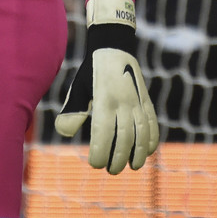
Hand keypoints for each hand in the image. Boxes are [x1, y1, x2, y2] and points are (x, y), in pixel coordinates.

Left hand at [55, 0, 159, 173]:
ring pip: (142, 134)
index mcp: (103, 101)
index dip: (101, 153)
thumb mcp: (78, 89)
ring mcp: (137, 102)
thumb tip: (64, 133)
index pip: (104, 135)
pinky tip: (146, 152)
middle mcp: (123, 103)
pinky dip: (151, 140)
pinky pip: (152, 123)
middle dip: (118, 158)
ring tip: (131, 167)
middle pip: (124, 139)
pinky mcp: (146, 101)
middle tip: (110, 170)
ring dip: (137, 154)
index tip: (95, 163)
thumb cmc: (91, 72)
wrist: (113, 47)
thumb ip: (72, 112)